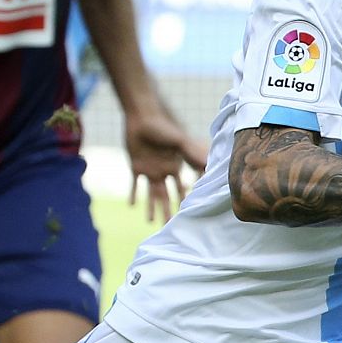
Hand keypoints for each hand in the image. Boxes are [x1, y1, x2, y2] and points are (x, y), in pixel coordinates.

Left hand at [126, 104, 207, 221]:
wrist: (141, 116)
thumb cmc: (162, 126)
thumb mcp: (180, 141)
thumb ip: (193, 154)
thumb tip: (210, 165)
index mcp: (175, 167)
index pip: (183, 188)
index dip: (187, 200)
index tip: (192, 213)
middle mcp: (164, 171)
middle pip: (168, 196)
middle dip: (170, 211)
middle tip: (172, 226)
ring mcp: (150, 169)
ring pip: (152, 194)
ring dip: (152, 208)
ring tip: (153, 223)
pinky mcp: (136, 166)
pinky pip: (134, 184)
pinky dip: (133, 194)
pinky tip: (131, 205)